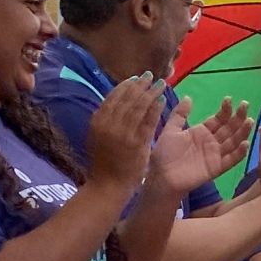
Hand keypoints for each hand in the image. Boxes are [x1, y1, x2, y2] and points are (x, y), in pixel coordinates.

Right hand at [85, 74, 166, 193]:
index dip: (126, 86)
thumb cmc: (103, 163)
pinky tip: (163, 99)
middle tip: (151, 75)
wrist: (107, 185)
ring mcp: (123, 132)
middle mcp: (109, 123)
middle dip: (140, 85)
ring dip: (151, 92)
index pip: (113, 97)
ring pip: (139, 107)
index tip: (136, 78)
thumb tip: (115, 104)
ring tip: (160, 83)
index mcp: (97, 121)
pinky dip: (156, 108)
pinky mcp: (137, 142)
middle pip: (127, 98)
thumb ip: (106, 121)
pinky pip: (148, 121)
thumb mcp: (97, 137)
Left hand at [146, 96, 249, 197]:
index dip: (225, 110)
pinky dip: (240, 153)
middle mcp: (212, 142)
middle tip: (245, 105)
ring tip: (250, 121)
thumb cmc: (164, 154)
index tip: (229, 99)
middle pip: (229, 128)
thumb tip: (189, 97)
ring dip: (242, 132)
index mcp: (202, 132)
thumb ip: (179, 115)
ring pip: (234, 142)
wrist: (161, 176)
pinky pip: (231, 160)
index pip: (219, 119)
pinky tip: (246, 143)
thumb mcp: (170, 130)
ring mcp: (216, 155)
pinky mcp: (217, 168)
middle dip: (238, 117)